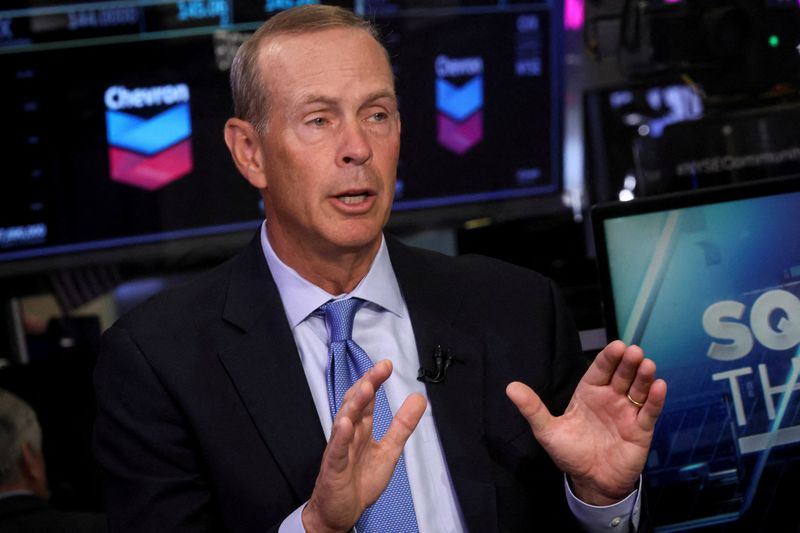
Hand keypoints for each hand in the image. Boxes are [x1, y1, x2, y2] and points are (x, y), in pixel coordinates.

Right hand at [302, 359, 426, 532]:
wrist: (341, 512)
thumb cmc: (359, 480)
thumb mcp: (389, 450)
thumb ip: (402, 425)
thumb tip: (418, 398)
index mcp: (361, 429)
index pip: (367, 399)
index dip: (375, 381)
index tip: (387, 365)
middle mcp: (349, 434)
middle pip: (356, 404)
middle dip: (367, 385)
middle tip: (380, 368)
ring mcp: (340, 449)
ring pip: (345, 421)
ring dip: (354, 404)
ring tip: (366, 388)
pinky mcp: (334, 468)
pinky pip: (337, 450)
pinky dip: (341, 437)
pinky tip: (346, 424)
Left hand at [506, 340, 666, 505]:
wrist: (590, 483)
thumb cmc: (570, 453)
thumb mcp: (547, 431)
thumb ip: (532, 408)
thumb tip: (510, 387)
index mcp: (589, 393)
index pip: (600, 370)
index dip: (609, 358)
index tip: (616, 346)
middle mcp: (610, 398)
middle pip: (622, 375)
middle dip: (628, 362)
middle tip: (634, 351)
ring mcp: (627, 413)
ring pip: (638, 389)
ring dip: (643, 376)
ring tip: (647, 363)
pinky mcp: (641, 430)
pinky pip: (649, 412)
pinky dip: (655, 399)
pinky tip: (658, 386)